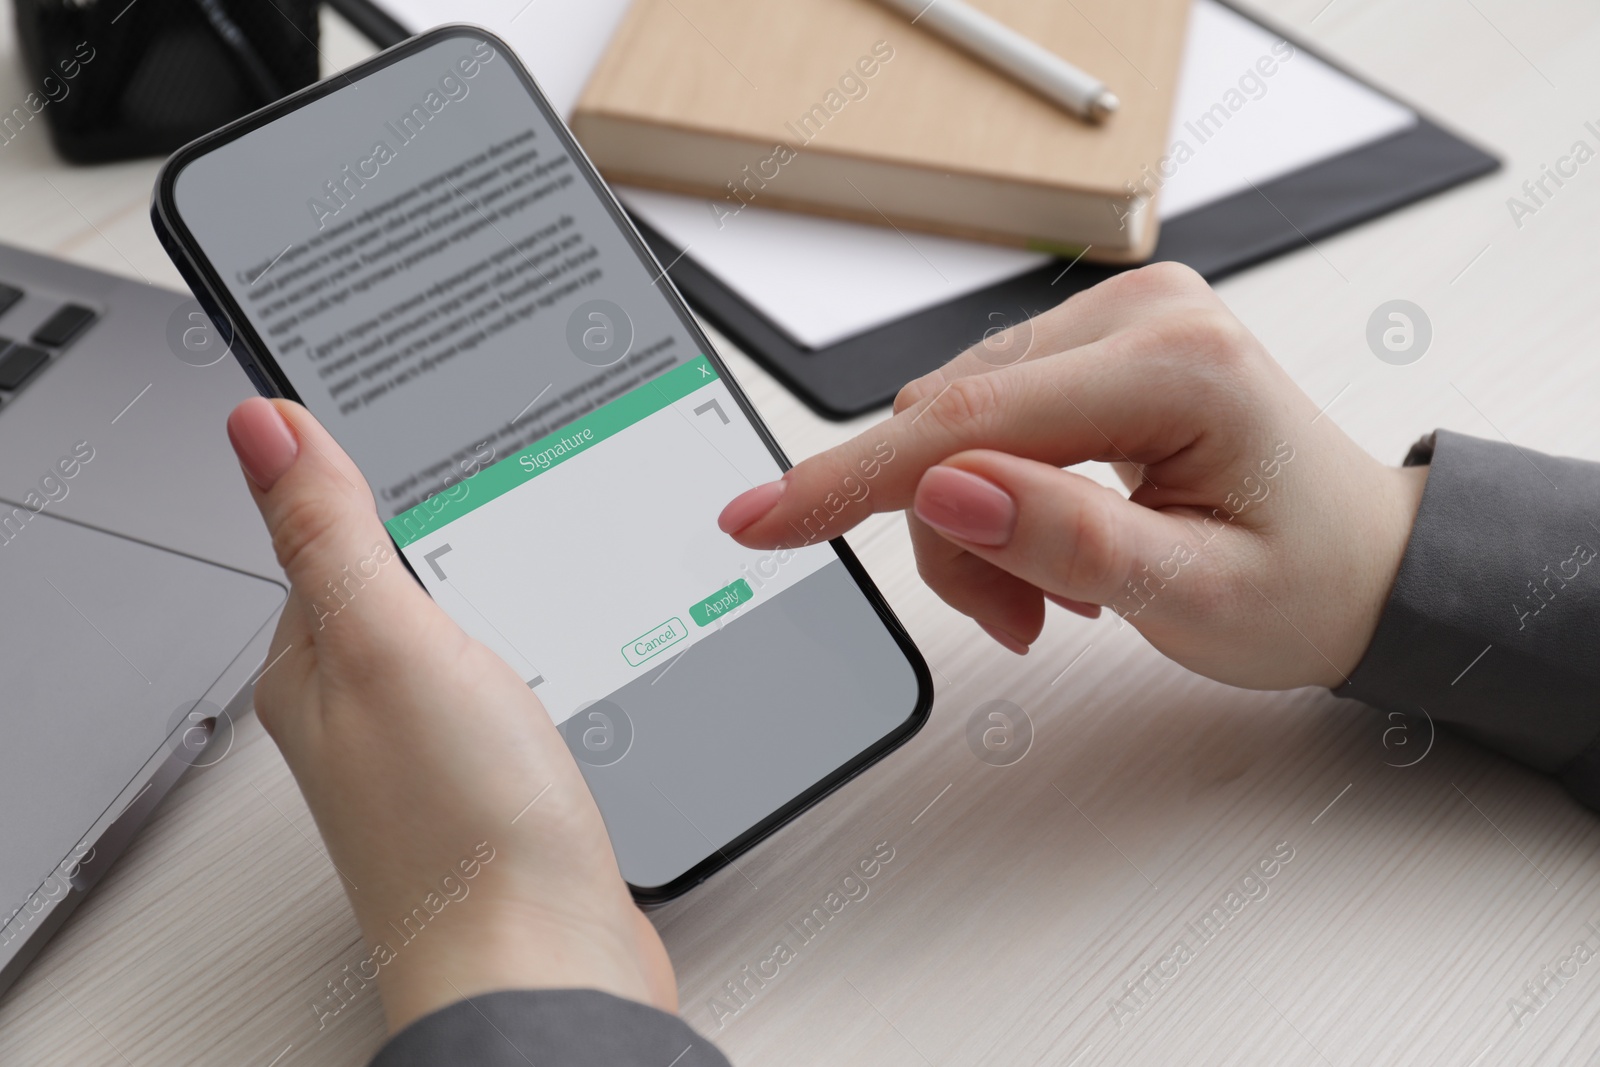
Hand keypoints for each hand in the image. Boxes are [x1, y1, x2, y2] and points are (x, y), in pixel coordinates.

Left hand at [226, 398, 674, 1032]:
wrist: (544, 958)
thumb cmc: (456, 825)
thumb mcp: (387, 642)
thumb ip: (329, 532)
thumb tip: (261, 423)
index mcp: (311, 662)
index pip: (323, 529)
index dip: (368, 465)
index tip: (421, 408)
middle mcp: (359, 703)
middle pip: (390, 575)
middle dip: (440, 520)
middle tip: (490, 457)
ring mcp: (427, 741)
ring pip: (450, 627)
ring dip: (488, 581)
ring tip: (527, 531)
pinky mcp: (490, 772)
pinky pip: (495, 678)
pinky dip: (524, 642)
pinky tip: (556, 637)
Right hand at [719, 263, 1426, 690]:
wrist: (1364, 564)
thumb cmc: (1307, 582)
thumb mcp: (1197, 598)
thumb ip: (1070, 541)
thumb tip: (947, 490)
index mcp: (1178, 364)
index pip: (970, 418)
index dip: (851, 478)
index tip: (757, 518)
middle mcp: (1143, 313)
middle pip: (952, 420)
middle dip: (951, 535)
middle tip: (1022, 620)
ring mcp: (1119, 315)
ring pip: (956, 422)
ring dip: (973, 523)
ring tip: (1054, 594)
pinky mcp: (1097, 340)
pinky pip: (985, 413)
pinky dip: (993, 495)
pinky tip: (1054, 540)